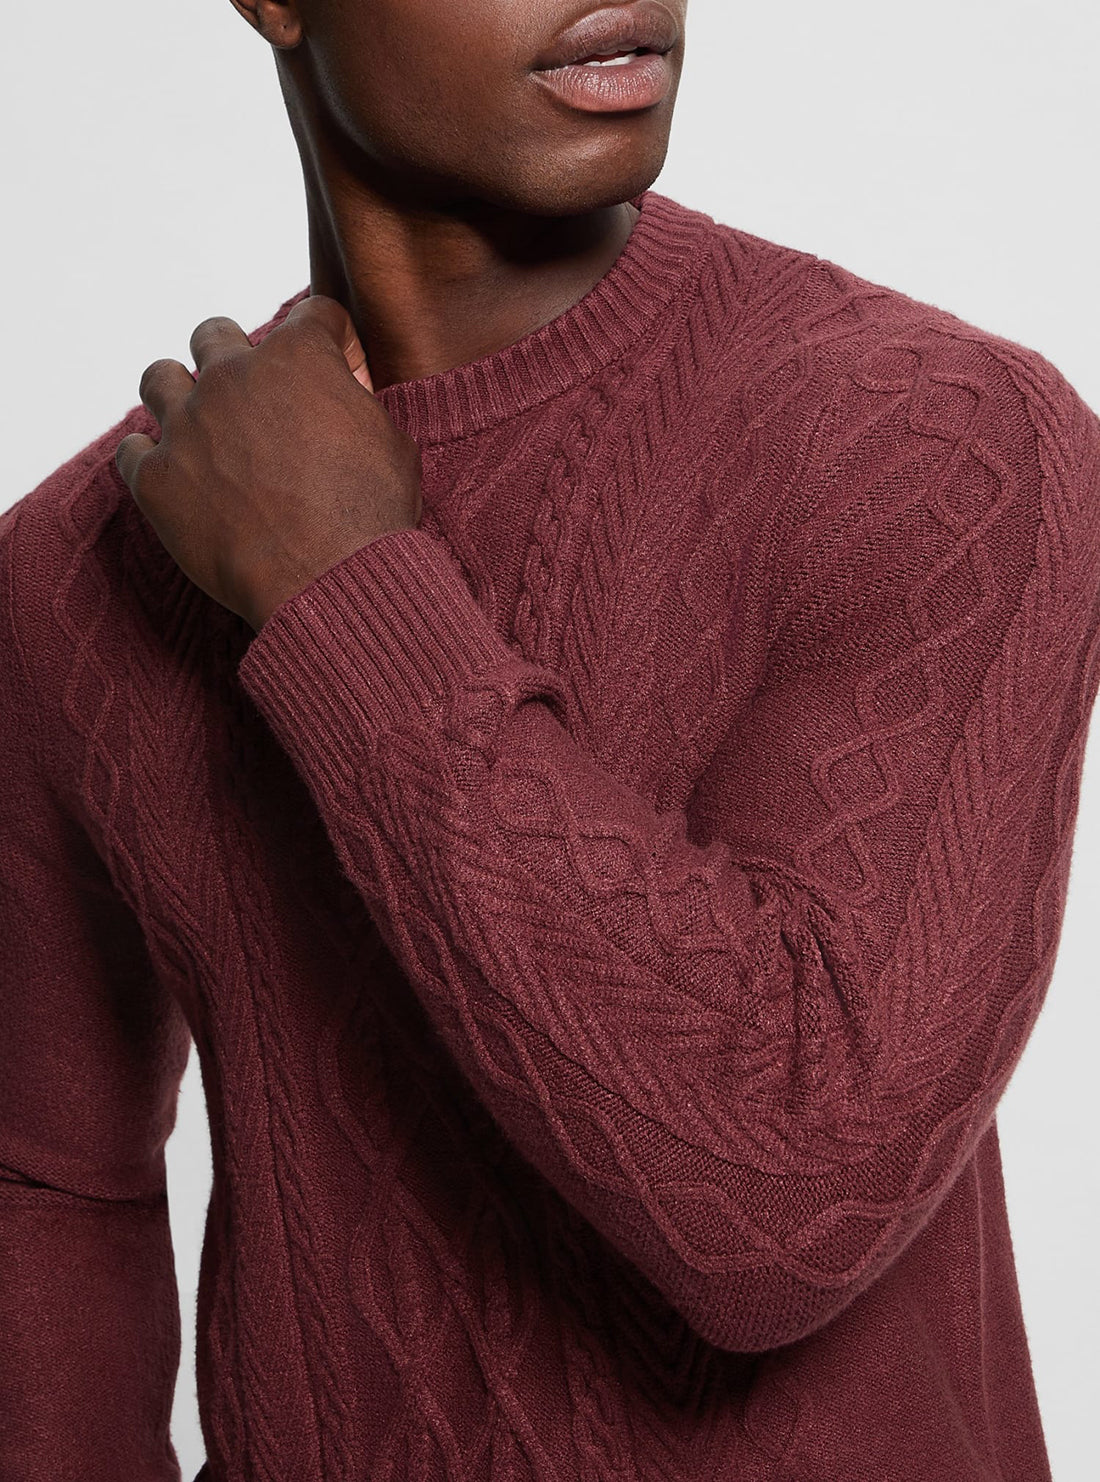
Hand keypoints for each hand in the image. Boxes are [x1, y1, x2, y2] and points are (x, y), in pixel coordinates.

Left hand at [115, 295, 422, 631]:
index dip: (331, 343)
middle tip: (252, 396)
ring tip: (197, 426)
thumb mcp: (391, 443)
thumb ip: (357, 405)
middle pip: (215, 334)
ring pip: (159, 377)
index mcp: (297, 356)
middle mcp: (232, 376)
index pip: (311, 316)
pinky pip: (131, 450)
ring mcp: (186, 425)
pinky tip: (174, 477)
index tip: (335, 374)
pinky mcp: (155, 479)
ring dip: (178, 394)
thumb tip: (346, 400)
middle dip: (236, 357)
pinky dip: (150, 460)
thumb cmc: (370, 516)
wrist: (328, 581)